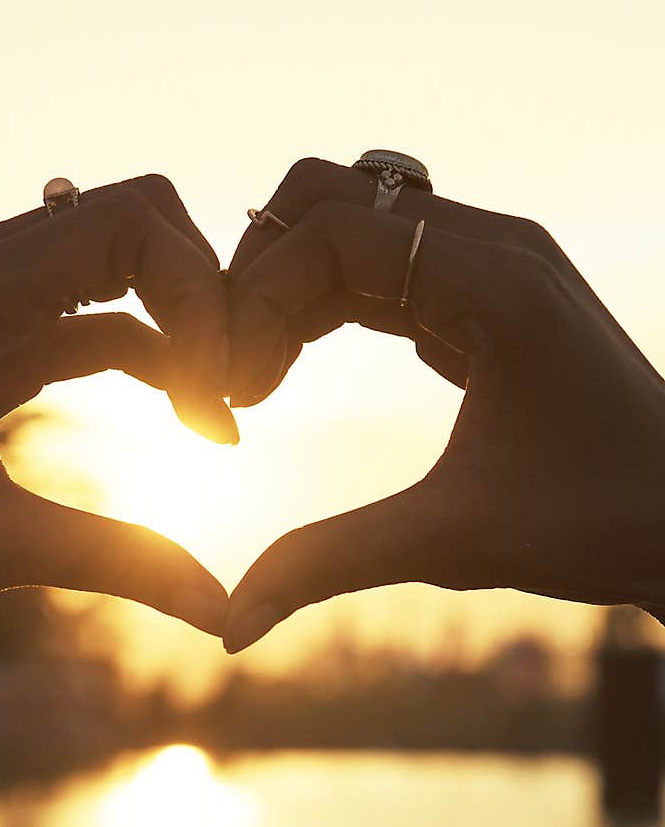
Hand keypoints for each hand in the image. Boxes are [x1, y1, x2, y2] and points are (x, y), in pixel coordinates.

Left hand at [0, 174, 231, 634]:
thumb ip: (118, 562)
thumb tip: (222, 611)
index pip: (134, 221)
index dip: (201, 293)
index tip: (219, 393)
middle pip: (137, 227)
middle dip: (202, 302)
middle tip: (231, 394)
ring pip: (119, 279)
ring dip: (180, 336)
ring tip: (216, 421)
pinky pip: (92, 326)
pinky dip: (147, 358)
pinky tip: (182, 415)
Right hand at [224, 157, 664, 651]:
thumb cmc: (595, 525)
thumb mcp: (450, 542)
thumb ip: (329, 565)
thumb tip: (231, 626)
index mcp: (495, 279)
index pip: (335, 232)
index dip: (259, 298)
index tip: (232, 387)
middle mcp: (494, 247)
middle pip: (332, 200)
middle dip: (261, 275)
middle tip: (231, 368)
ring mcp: (490, 265)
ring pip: (350, 229)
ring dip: (287, 289)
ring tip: (254, 376)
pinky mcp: (482, 296)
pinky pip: (379, 268)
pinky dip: (322, 303)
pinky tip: (292, 364)